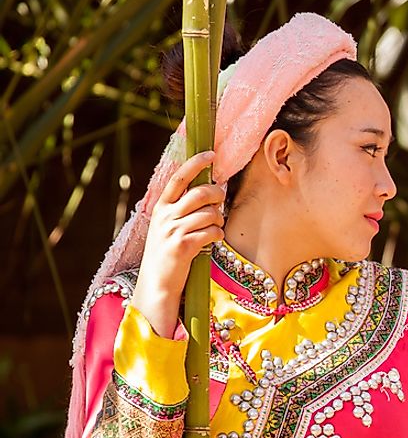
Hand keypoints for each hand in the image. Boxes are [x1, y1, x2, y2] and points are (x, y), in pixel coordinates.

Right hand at [131, 152, 224, 336]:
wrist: (157, 283)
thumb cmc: (168, 252)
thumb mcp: (167, 225)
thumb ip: (182, 207)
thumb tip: (209, 188)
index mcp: (161, 207)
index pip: (179, 177)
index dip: (196, 163)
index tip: (211, 154)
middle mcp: (165, 216)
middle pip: (201, 193)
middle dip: (217, 195)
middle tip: (220, 201)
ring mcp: (173, 231)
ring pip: (210, 213)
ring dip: (219, 220)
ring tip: (214, 228)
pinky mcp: (183, 246)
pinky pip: (212, 232)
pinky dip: (217, 235)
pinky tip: (212, 240)